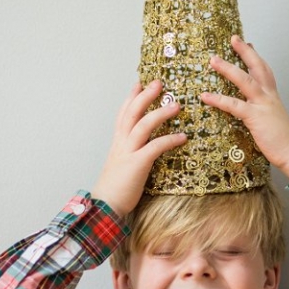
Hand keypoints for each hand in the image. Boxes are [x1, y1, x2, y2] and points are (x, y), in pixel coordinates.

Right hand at [90, 80, 185, 215]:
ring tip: (176, 105)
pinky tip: (183, 137)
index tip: (139, 83)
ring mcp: (128, 152)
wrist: (105, 206)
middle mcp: (121, 143)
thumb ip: (131, 154)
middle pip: (132, 112)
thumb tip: (145, 150)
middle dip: (145, 96)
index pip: (123, 114)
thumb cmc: (116, 189)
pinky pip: (155, 147)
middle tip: (158, 82)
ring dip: (160, 113)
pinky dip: (169, 140)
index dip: (131, 97)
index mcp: (118, 143)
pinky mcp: (137, 164)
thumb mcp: (122, 166)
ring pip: (143, 125)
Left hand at [200, 36, 288, 178]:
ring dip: (227, 69)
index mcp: (272, 96)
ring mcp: (262, 105)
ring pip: (244, 80)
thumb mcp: (272, 119)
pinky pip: (234, 105)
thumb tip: (249, 108)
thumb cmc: (282, 140)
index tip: (248, 44)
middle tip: (233, 39)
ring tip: (213, 60)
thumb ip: (262, 110)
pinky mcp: (255, 117)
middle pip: (257, 67)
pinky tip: (206, 96)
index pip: (265, 70)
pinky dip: (219, 99)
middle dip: (245, 52)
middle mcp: (269, 96)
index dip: (255, 56)